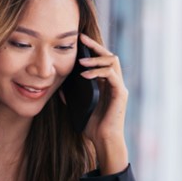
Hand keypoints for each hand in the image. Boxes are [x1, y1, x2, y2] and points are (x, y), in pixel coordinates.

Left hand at [78, 33, 128, 174]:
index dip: (92, 49)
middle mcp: (115, 84)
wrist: (104, 141)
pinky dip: (98, 72)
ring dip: (97, 59)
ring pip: (113, 62)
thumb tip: (61, 88)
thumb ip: (72, 97)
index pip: (102, 60)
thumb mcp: (78, 108)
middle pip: (110, 56)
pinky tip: (84, 75)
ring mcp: (119, 88)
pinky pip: (111, 76)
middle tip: (82, 39)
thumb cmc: (93, 127)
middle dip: (96, 46)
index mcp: (107, 85)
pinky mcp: (120, 94)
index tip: (80, 40)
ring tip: (82, 62)